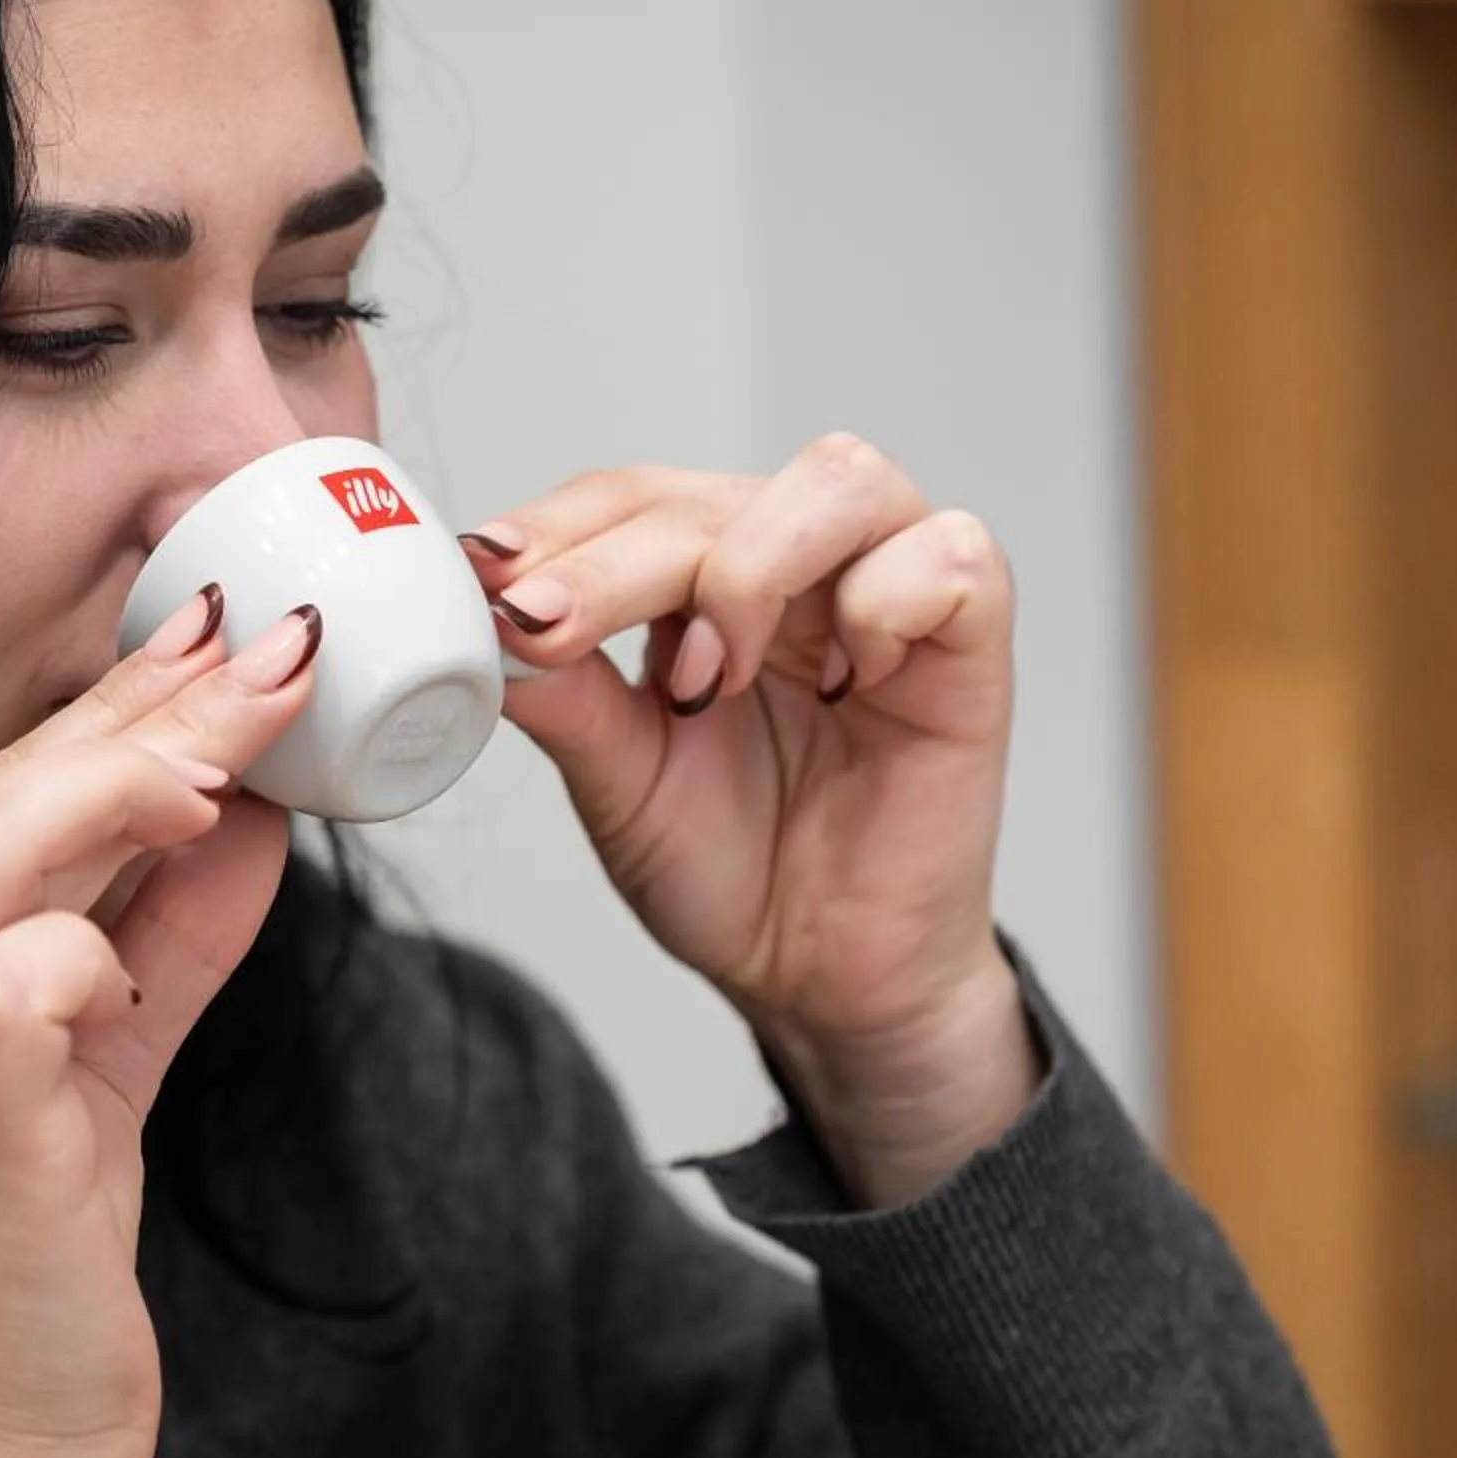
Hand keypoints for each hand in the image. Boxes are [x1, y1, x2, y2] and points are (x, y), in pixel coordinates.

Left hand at [467, 435, 1033, 1205]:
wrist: (821, 977)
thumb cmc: (732, 869)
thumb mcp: (620, 781)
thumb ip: (565, 695)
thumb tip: (484, 618)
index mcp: (706, 574)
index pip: (629, 499)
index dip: (557, 526)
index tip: (489, 575)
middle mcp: (798, 558)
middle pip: (707, 494)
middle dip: (613, 563)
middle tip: (551, 630)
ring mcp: (889, 588)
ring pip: (836, 480)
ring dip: (748, 569)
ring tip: (709, 678)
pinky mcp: (972, 640)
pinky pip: (951, 556)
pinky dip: (884, 601)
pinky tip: (847, 678)